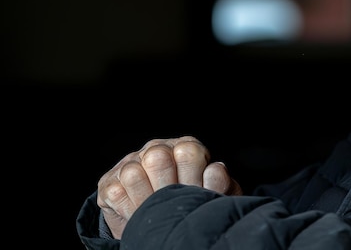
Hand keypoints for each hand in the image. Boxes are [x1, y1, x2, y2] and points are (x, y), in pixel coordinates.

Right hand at [96, 136, 242, 238]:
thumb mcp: (213, 196)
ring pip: (133, 174)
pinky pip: (115, 193)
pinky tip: (140, 215)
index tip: (197, 194)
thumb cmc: (194, 205)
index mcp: (186, 147)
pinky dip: (128, 210)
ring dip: (146, 200)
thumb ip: (220, 183)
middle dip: (167, 188)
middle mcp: (157, 148)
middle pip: (157, 157)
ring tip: (157, 211)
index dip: (194, 178)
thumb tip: (215, 170)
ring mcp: (131, 163)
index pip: (189, 151)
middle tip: (174, 204)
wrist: (163, 225)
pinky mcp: (109, 182)